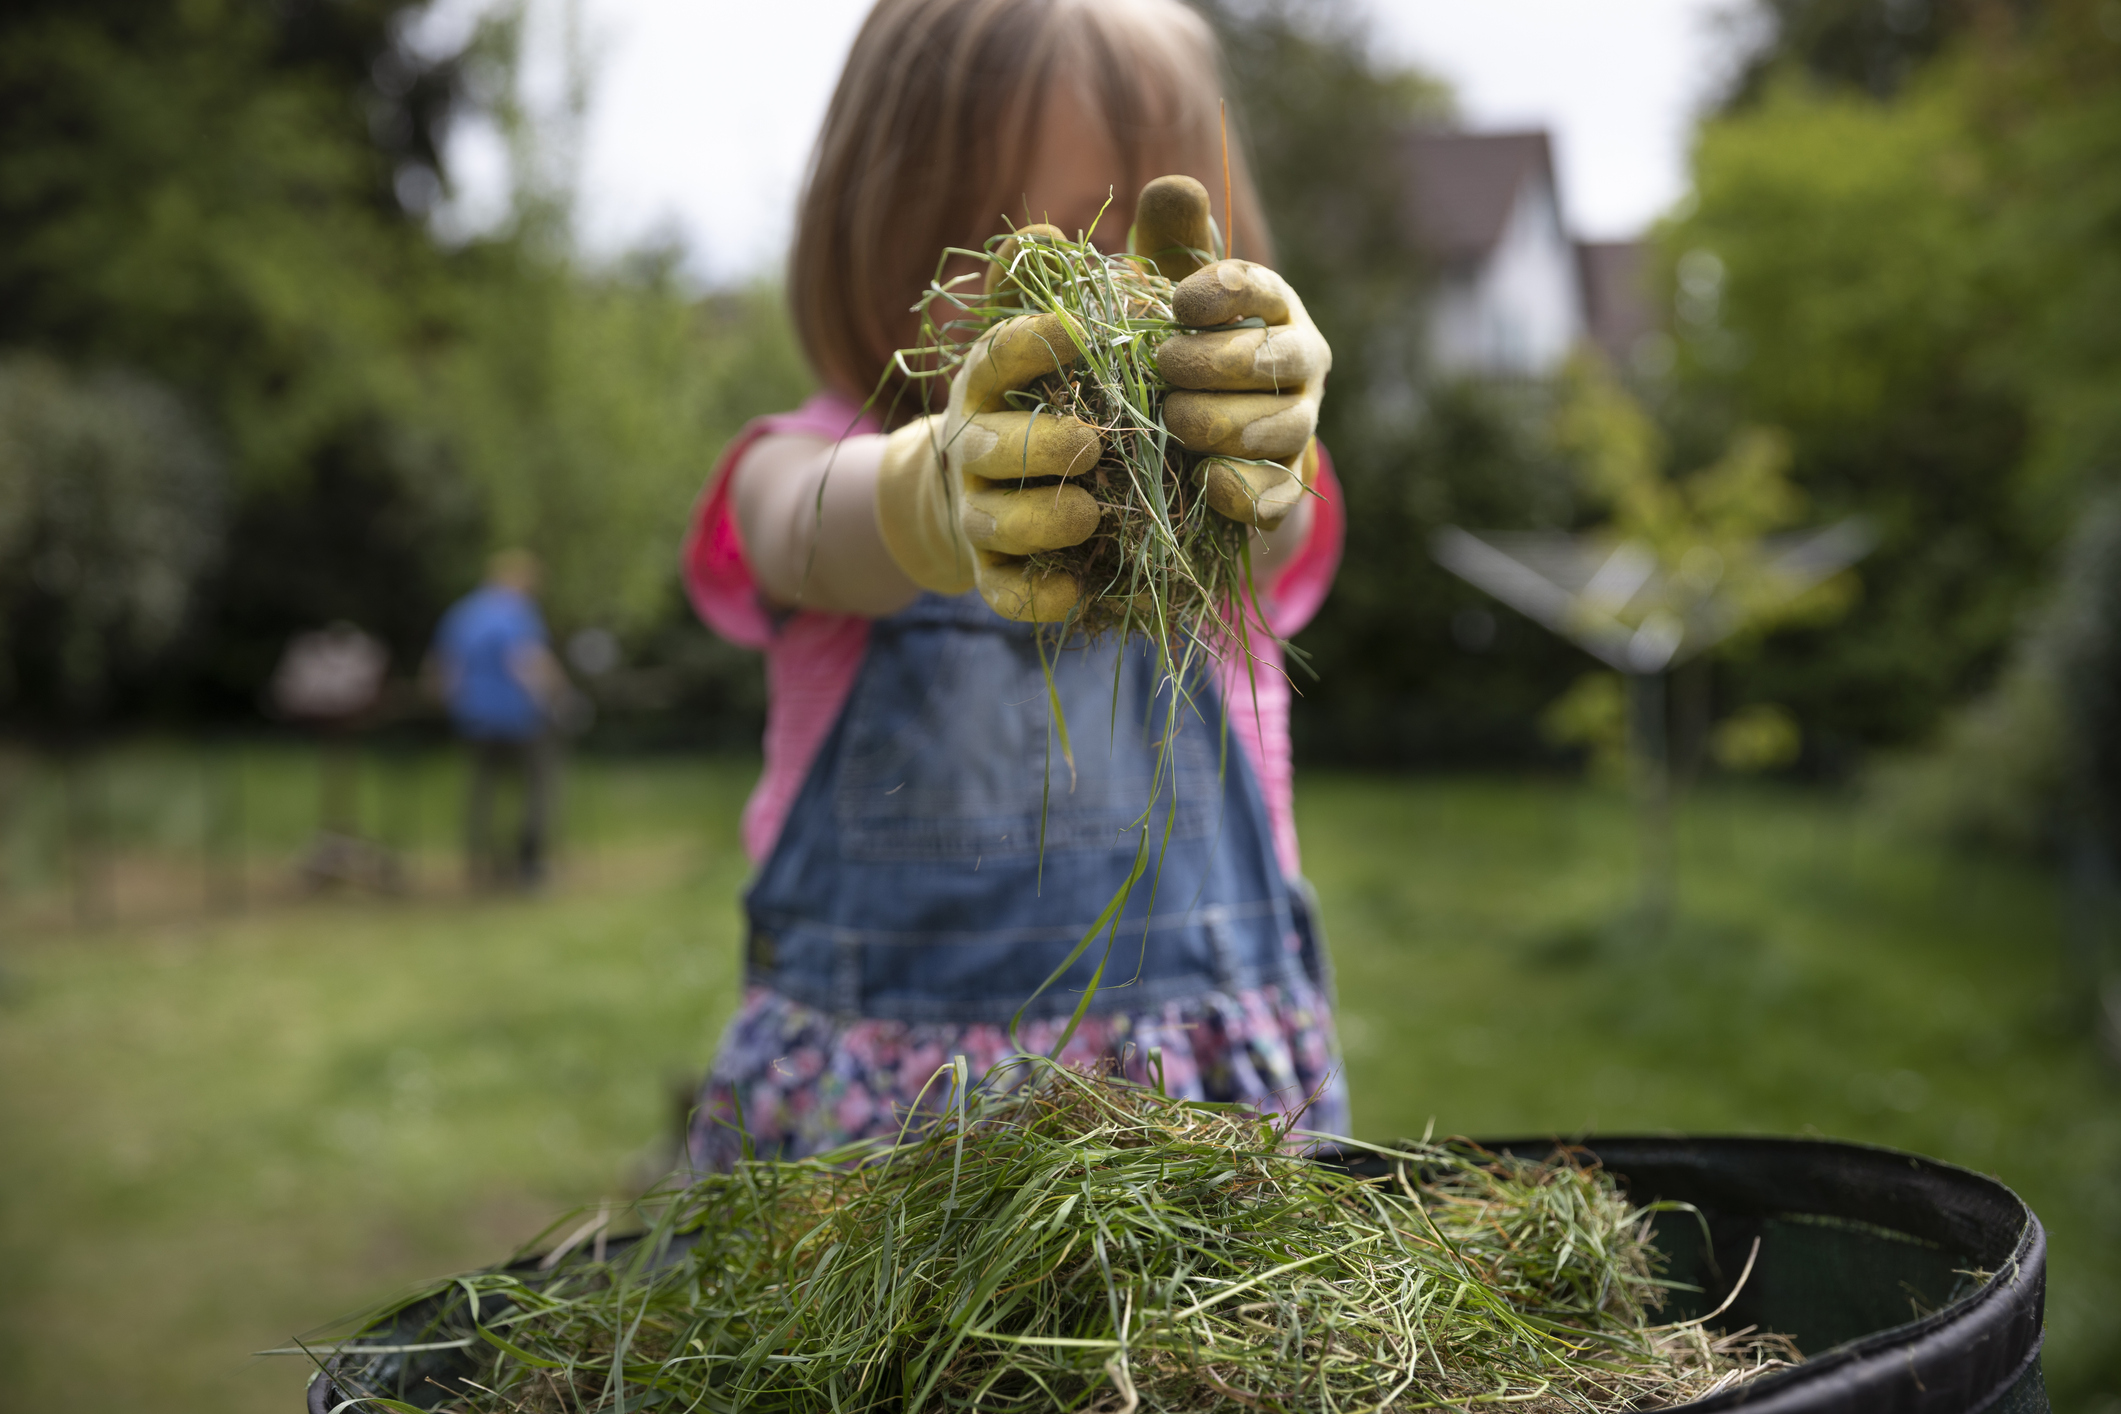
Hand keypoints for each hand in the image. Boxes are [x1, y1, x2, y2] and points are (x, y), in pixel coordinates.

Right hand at [875, 226, 1103, 621]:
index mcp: (987, 384)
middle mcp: (973, 446)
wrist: (979, 494)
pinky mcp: (993, 574)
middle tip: (1092, 443)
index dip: (1031, 341)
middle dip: (1037, 445)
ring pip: (995, 522)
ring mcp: (979, 513)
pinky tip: (1075, 593)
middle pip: (989, 447)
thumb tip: (1044, 225)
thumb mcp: (1049, 346)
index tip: (1080, 328)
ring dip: (1041, 519)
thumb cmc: (1040, 402)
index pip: (996, 355)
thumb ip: (1049, 288)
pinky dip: (1035, 598)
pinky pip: (1004, 593)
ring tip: (1092, 510)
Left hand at [1132, 177, 1330, 528]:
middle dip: (1215, 362)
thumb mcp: (1166, 288)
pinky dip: (1243, 489)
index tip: (1178, 300)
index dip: (1223, 292)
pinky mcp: (1283, 485)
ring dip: (1223, 424)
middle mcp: (1299, 363)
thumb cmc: (1179, 343)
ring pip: (1279, 427)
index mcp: (1273, 307)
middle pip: (1272, 360)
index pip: (1262, 289)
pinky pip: (1276, 491)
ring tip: (1173, 420)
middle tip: (1163, 367)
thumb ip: (1169, 239)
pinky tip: (1205, 481)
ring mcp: (1298, 425)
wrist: (1191, 439)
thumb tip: (1172, 185)